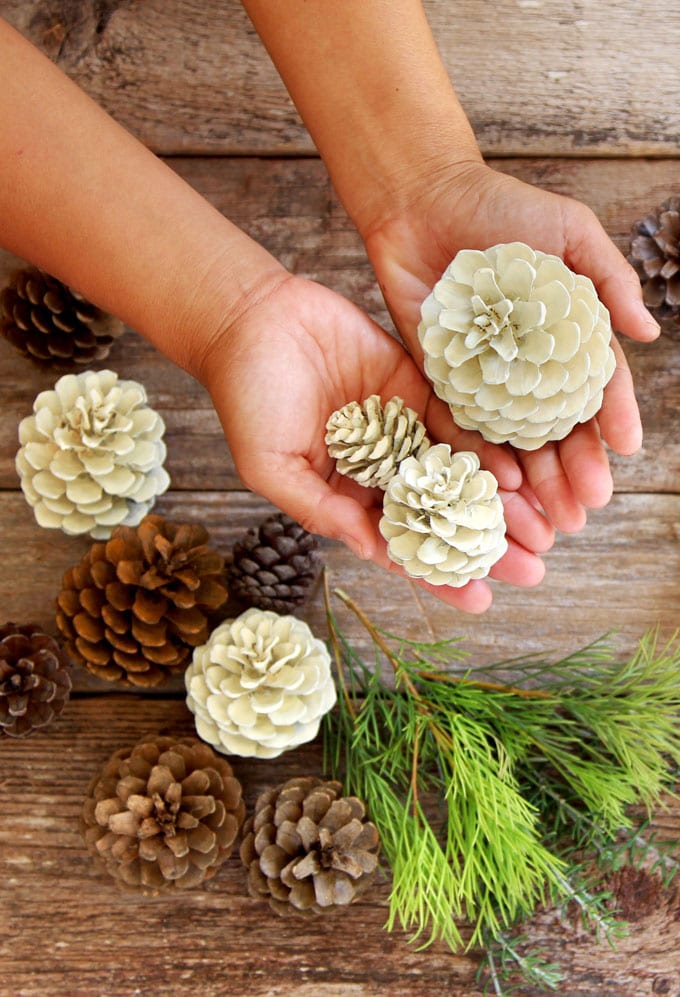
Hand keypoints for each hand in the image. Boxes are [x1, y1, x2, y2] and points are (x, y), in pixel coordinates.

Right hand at [198, 272, 553, 611]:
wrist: (252, 319)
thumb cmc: (248, 398)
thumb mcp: (271, 466)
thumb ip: (320, 509)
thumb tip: (372, 551)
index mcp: (347, 497)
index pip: (402, 545)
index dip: (440, 575)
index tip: (480, 601)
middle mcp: (382, 469)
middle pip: (443, 516)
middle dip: (486, 545)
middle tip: (533, 571)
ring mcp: (403, 429)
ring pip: (460, 474)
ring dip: (499, 504)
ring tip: (542, 532)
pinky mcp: (416, 387)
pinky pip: (458, 422)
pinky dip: (487, 447)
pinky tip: (517, 473)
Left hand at [364, 161, 660, 532]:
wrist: (422, 201)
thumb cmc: (501, 209)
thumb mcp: (569, 232)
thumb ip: (608, 281)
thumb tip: (649, 332)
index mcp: (564, 336)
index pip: (593, 386)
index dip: (612, 418)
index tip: (627, 449)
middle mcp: (526, 366)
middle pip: (555, 427)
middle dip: (575, 467)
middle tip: (587, 506)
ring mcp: (483, 378)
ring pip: (514, 441)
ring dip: (535, 481)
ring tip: (552, 517)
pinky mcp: (440, 381)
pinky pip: (461, 427)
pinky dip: (480, 458)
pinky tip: (499, 487)